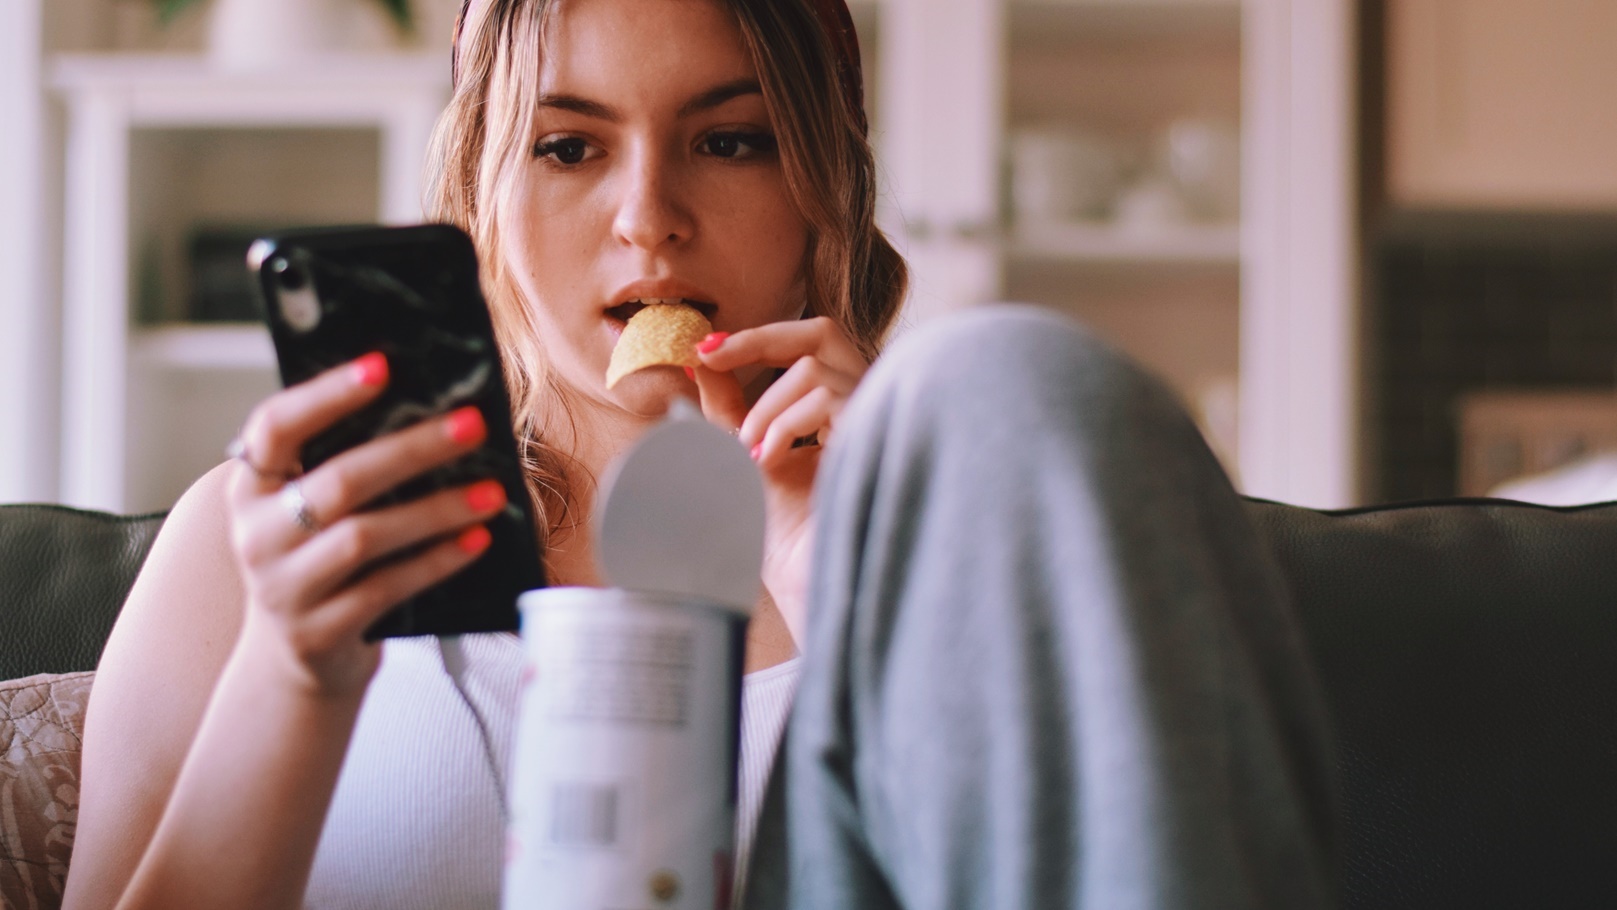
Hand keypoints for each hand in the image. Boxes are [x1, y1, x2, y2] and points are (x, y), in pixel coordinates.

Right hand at [225, 353, 505, 695]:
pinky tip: (477, 540)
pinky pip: (386, 588)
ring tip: (492, 492)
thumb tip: (430, 408)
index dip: (326, 394)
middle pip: (339, 480)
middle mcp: (257, 534)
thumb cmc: (319, 561)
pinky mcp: (319, 630)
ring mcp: (284, 587)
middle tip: (472, 425)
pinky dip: (436, 561)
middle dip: (412, 449)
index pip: (275, 426)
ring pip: (365, 536)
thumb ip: (343, 464)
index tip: (382, 366)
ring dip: (436, 510)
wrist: (294, 659)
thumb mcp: (310, 511)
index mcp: (251, 487)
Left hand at [689, 317, 868, 642]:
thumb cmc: (782, 527)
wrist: (804, 574)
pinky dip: (782, 424)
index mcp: (839, 405)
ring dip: (765, 407)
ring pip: (813, 369)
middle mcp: (865, 403)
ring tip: (749, 453)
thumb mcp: (744, 450)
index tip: (705, 351)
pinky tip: (766, 460)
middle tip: (711, 356)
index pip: (808, 345)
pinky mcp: (875, 434)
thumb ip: (728, 405)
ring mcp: (876, 417)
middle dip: (760, 340)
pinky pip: (823, 398)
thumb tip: (702, 359)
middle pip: (823, 333)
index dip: (758, 338)